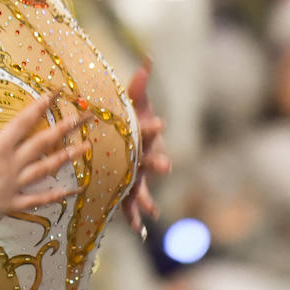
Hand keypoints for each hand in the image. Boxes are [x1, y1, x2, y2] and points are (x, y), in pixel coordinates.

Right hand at [0, 87, 87, 222]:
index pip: (25, 121)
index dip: (41, 105)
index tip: (55, 93)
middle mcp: (10, 165)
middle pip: (43, 143)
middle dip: (64, 128)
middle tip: (83, 117)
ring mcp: (12, 186)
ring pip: (46, 169)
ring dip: (67, 156)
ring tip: (86, 147)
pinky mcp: (10, 203)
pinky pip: (38, 199)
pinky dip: (57, 195)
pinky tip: (73, 190)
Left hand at [122, 62, 170, 232]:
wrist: (124, 144)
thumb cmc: (129, 122)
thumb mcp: (131, 104)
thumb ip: (138, 85)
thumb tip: (147, 58)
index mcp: (144, 137)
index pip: (150, 130)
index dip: (154, 127)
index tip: (160, 123)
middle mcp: (144, 159)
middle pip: (152, 160)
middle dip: (158, 162)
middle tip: (164, 165)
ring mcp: (136, 179)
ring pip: (143, 188)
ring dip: (147, 198)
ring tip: (151, 210)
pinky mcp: (126, 194)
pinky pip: (130, 208)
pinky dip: (135, 220)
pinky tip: (139, 231)